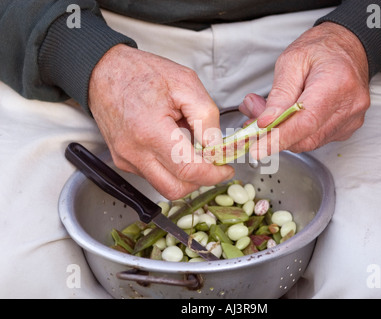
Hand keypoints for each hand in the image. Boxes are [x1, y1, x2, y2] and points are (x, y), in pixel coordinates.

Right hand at [88, 44, 233, 199]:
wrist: (103, 72)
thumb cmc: (141, 73)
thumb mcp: (185, 83)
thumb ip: (206, 117)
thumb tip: (217, 147)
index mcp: (150, 132)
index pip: (188, 170)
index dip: (213, 175)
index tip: (225, 168)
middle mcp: (134, 152)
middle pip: (176, 189)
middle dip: (201, 181)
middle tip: (213, 164)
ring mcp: (126, 159)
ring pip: (164, 186)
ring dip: (184, 175)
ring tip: (190, 147)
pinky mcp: (123, 161)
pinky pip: (152, 176)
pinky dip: (169, 168)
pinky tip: (172, 146)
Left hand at [239, 22, 369, 156]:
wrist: (349, 47)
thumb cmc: (321, 49)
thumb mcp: (291, 61)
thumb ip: (279, 94)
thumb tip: (266, 122)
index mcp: (337, 83)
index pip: (305, 122)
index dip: (278, 138)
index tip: (257, 149)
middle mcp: (349, 106)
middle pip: (306, 137)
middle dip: (274, 134)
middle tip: (252, 117)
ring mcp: (351, 120)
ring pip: (308, 142)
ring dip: (282, 133)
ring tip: (264, 113)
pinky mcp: (347, 128)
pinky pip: (316, 138)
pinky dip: (295, 133)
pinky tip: (284, 118)